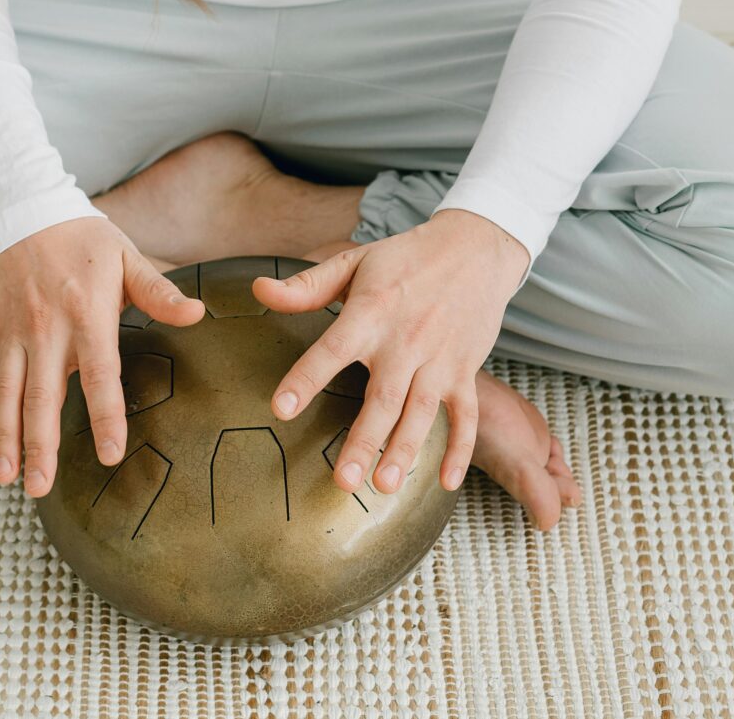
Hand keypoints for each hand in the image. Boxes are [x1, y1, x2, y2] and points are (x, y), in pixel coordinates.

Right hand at [0, 215, 205, 496]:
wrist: (22, 209)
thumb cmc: (83, 238)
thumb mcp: (125, 257)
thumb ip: (158, 291)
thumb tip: (197, 313)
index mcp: (87, 314)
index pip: (99, 374)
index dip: (105, 415)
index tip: (110, 453)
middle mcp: (46, 329)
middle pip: (43, 396)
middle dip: (40, 445)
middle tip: (41, 488)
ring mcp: (12, 333)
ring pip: (6, 394)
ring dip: (4, 438)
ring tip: (5, 478)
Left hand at [250, 208, 528, 494]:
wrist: (475, 247)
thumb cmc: (405, 258)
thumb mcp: (353, 262)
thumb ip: (306, 286)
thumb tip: (258, 291)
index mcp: (371, 312)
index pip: (332, 350)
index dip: (305, 379)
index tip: (280, 410)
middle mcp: (405, 340)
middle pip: (382, 398)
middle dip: (363, 442)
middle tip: (342, 482)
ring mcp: (440, 359)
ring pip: (421, 412)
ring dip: (404, 451)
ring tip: (385, 486)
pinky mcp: (465, 370)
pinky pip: (466, 415)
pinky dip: (460, 449)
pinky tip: (445, 482)